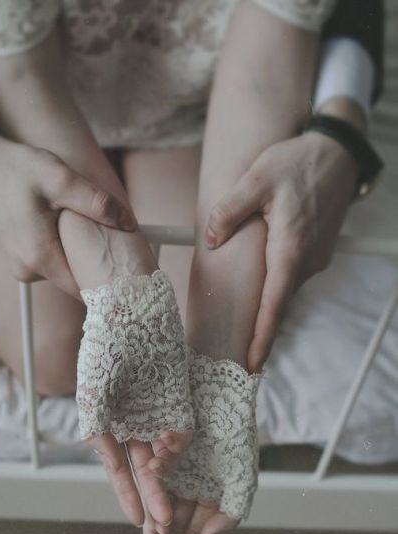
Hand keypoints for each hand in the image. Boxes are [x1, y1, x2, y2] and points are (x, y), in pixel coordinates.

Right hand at [0, 119, 136, 297]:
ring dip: (77, 254)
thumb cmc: (16, 168)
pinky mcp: (17, 254)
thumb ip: (97, 203)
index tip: (126, 274)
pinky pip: (48, 259)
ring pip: (61, 268)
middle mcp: (26, 269)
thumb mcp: (61, 179)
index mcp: (39, 258)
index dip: (106, 284)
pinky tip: (68, 229)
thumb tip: (128, 222)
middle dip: (95, 266)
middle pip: (73, 280)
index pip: (82, 290)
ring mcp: (19, 264)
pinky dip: (62, 248)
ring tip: (91, 233)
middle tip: (116, 247)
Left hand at [204, 130, 358, 370]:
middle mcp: (307, 260)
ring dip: (269, 309)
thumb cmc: (298, 162)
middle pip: (280, 305)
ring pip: (286, 290)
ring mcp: (316, 258)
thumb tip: (211, 239)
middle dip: (262, 332)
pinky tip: (264, 287)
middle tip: (241, 357)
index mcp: (291, 248)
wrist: (338, 152)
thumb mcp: (258, 178)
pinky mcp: (317, 251)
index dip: (262, 336)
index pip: (274, 304)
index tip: (252, 364)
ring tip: (248, 327)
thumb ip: (230, 209)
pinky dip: (277, 289)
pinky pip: (293, 277)